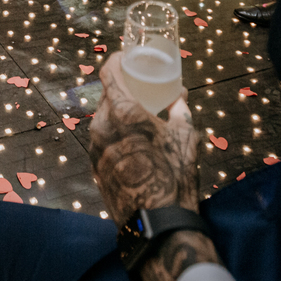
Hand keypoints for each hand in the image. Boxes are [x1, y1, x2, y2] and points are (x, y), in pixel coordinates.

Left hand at [90, 52, 199, 224]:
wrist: (157, 223)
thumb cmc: (174, 175)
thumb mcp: (185, 137)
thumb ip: (180, 110)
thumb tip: (180, 95)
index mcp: (122, 112)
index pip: (107, 73)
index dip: (114, 60)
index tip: (122, 57)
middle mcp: (102, 126)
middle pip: (105, 96)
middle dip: (119, 88)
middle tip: (136, 87)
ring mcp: (94, 148)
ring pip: (102, 120)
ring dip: (116, 114)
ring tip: (136, 116)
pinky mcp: (94, 167)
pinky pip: (102, 141)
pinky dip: (114, 135)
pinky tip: (131, 142)